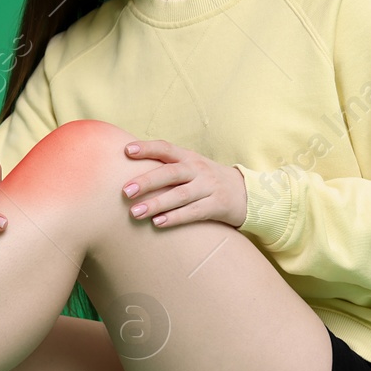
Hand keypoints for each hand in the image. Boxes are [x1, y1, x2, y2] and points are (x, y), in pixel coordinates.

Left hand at [120, 139, 246, 228]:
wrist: (245, 193)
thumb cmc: (205, 180)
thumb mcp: (190, 167)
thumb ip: (166, 166)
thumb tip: (127, 168)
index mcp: (188, 157)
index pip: (166, 148)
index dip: (147, 148)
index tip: (126, 151)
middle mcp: (198, 170)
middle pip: (171, 173)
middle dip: (147, 181)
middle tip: (125, 191)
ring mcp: (209, 187)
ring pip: (180, 195)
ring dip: (156, 204)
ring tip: (135, 212)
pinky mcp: (217, 205)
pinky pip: (194, 212)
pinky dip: (175, 218)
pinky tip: (158, 223)